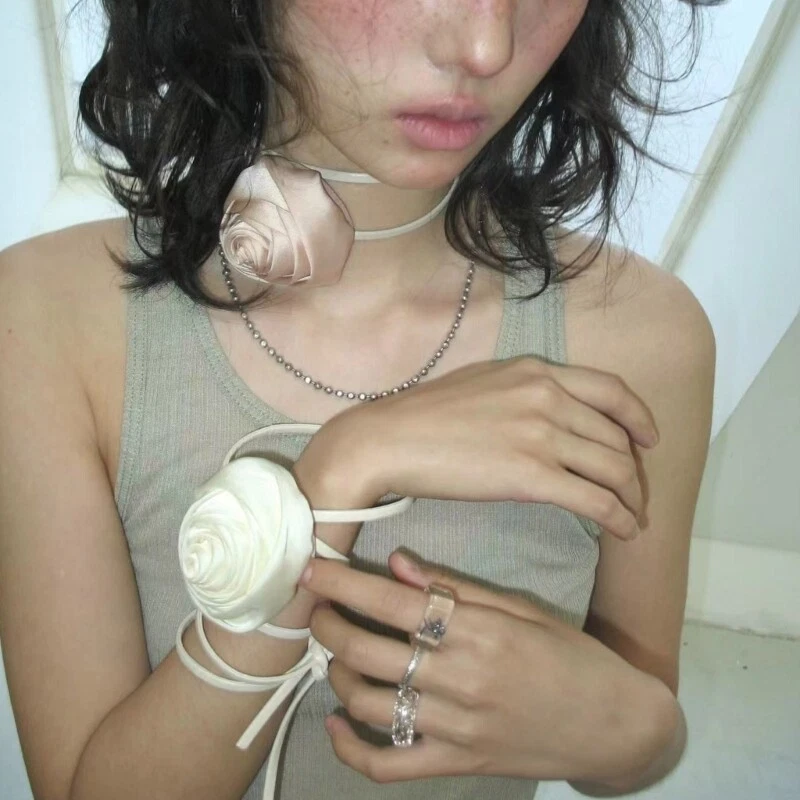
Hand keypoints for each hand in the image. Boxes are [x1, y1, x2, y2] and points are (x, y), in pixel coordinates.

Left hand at [302, 552, 674, 786]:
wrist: (614, 724)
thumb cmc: (571, 655)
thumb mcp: (521, 608)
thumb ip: (455, 588)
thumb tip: (395, 564)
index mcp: (479, 631)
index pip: (393, 603)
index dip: (344, 584)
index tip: (313, 569)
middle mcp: (462, 679)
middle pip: (369, 650)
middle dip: (328, 625)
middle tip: (318, 609)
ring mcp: (456, 728)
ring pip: (368, 704)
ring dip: (338, 674)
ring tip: (336, 654)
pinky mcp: (456, 765)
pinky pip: (387, 766)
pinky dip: (350, 750)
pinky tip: (337, 724)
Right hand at [311, 356, 658, 540]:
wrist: (388, 439)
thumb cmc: (423, 416)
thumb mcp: (482, 384)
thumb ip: (522, 393)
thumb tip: (548, 418)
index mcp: (535, 371)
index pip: (611, 390)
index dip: (639, 418)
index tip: (649, 439)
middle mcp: (547, 396)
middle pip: (616, 438)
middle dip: (635, 471)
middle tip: (637, 494)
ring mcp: (541, 434)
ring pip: (615, 469)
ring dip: (633, 498)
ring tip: (635, 517)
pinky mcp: (531, 475)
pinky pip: (596, 500)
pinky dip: (620, 518)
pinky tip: (625, 530)